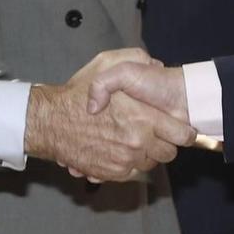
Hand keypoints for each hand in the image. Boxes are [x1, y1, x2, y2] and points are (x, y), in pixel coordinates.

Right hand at [25, 49, 194, 181]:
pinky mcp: (111, 173)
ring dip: (145, 155)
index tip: (183, 131)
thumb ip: (135, 59)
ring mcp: (124, 160)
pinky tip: (117, 150)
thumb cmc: (76, 95)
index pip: (181, 135)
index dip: (184, 133)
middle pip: (168, 153)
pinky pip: (131, 173)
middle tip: (154, 134)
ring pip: (149, 164)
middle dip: (164, 144)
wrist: (49, 122)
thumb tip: (155, 65)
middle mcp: (136, 142)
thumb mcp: (106, 65)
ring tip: (131, 140)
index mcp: (142, 118)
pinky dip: (128, 165)